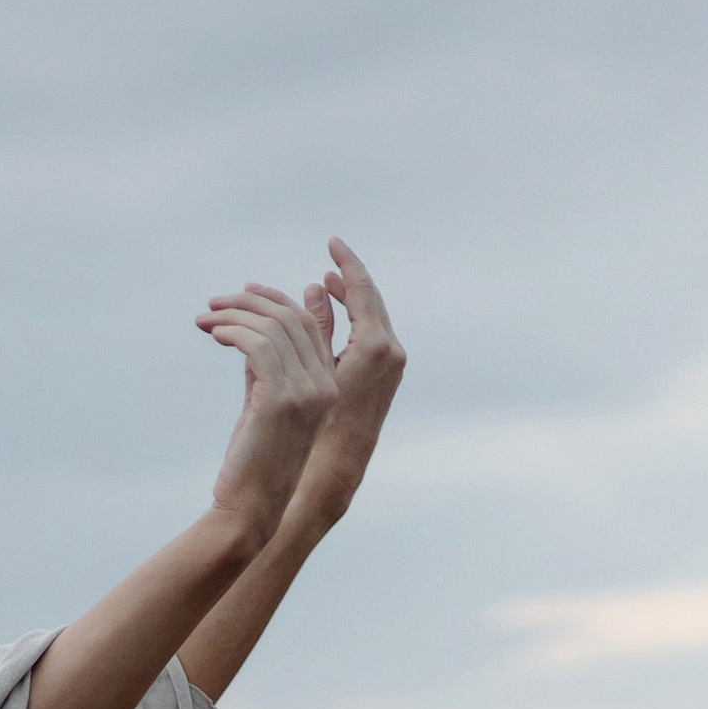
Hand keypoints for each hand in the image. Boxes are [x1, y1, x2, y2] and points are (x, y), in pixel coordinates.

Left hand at [199, 240, 404, 524]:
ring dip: (234, 315)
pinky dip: (232, 332)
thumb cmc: (252, 462)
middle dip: (249, 302)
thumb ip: (263, 369)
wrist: (249, 509)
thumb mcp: (261, 405)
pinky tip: (213, 334)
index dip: (273, 301)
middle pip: (291, 318)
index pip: (307, 324)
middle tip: (213, 303)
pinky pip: (257, 345)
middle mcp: (325, 385)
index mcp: (327, 386)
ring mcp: (307, 392)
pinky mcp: (280, 400)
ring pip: (272, 328)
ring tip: (205, 319)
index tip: (239, 294)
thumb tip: (246, 331)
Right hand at [308, 238, 405, 450]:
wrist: (339, 465)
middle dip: (349, 278)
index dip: (346, 263)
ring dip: (351, 298)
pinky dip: (355, 319)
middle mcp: (391, 351)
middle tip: (331, 259)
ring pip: (372, 316)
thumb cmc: (320, 422)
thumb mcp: (314, 368)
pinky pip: (371, 333)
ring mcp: (393, 363)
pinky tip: (338, 316)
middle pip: (372, 299)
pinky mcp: (387, 374)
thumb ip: (318, 325)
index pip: (363, 289)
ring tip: (329, 284)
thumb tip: (317, 287)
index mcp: (375, 346)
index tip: (333, 243)